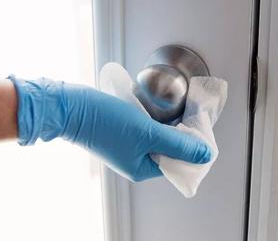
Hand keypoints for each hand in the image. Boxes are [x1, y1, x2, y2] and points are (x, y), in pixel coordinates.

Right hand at [9, 76, 211, 181]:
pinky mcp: (121, 133)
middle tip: (193, 116)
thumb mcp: (147, 132)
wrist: (72, 107)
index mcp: (141, 169)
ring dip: (170, 126)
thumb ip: (178, 144)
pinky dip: (156, 120)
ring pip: (159, 138)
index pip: (178, 164)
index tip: (203, 130)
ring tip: (178, 111)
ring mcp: (127, 147)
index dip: (193, 149)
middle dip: (183, 135)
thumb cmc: (105, 122)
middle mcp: (134, 161)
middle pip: (169, 151)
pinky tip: (159, 109)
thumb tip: (205, 154)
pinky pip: (146, 129)